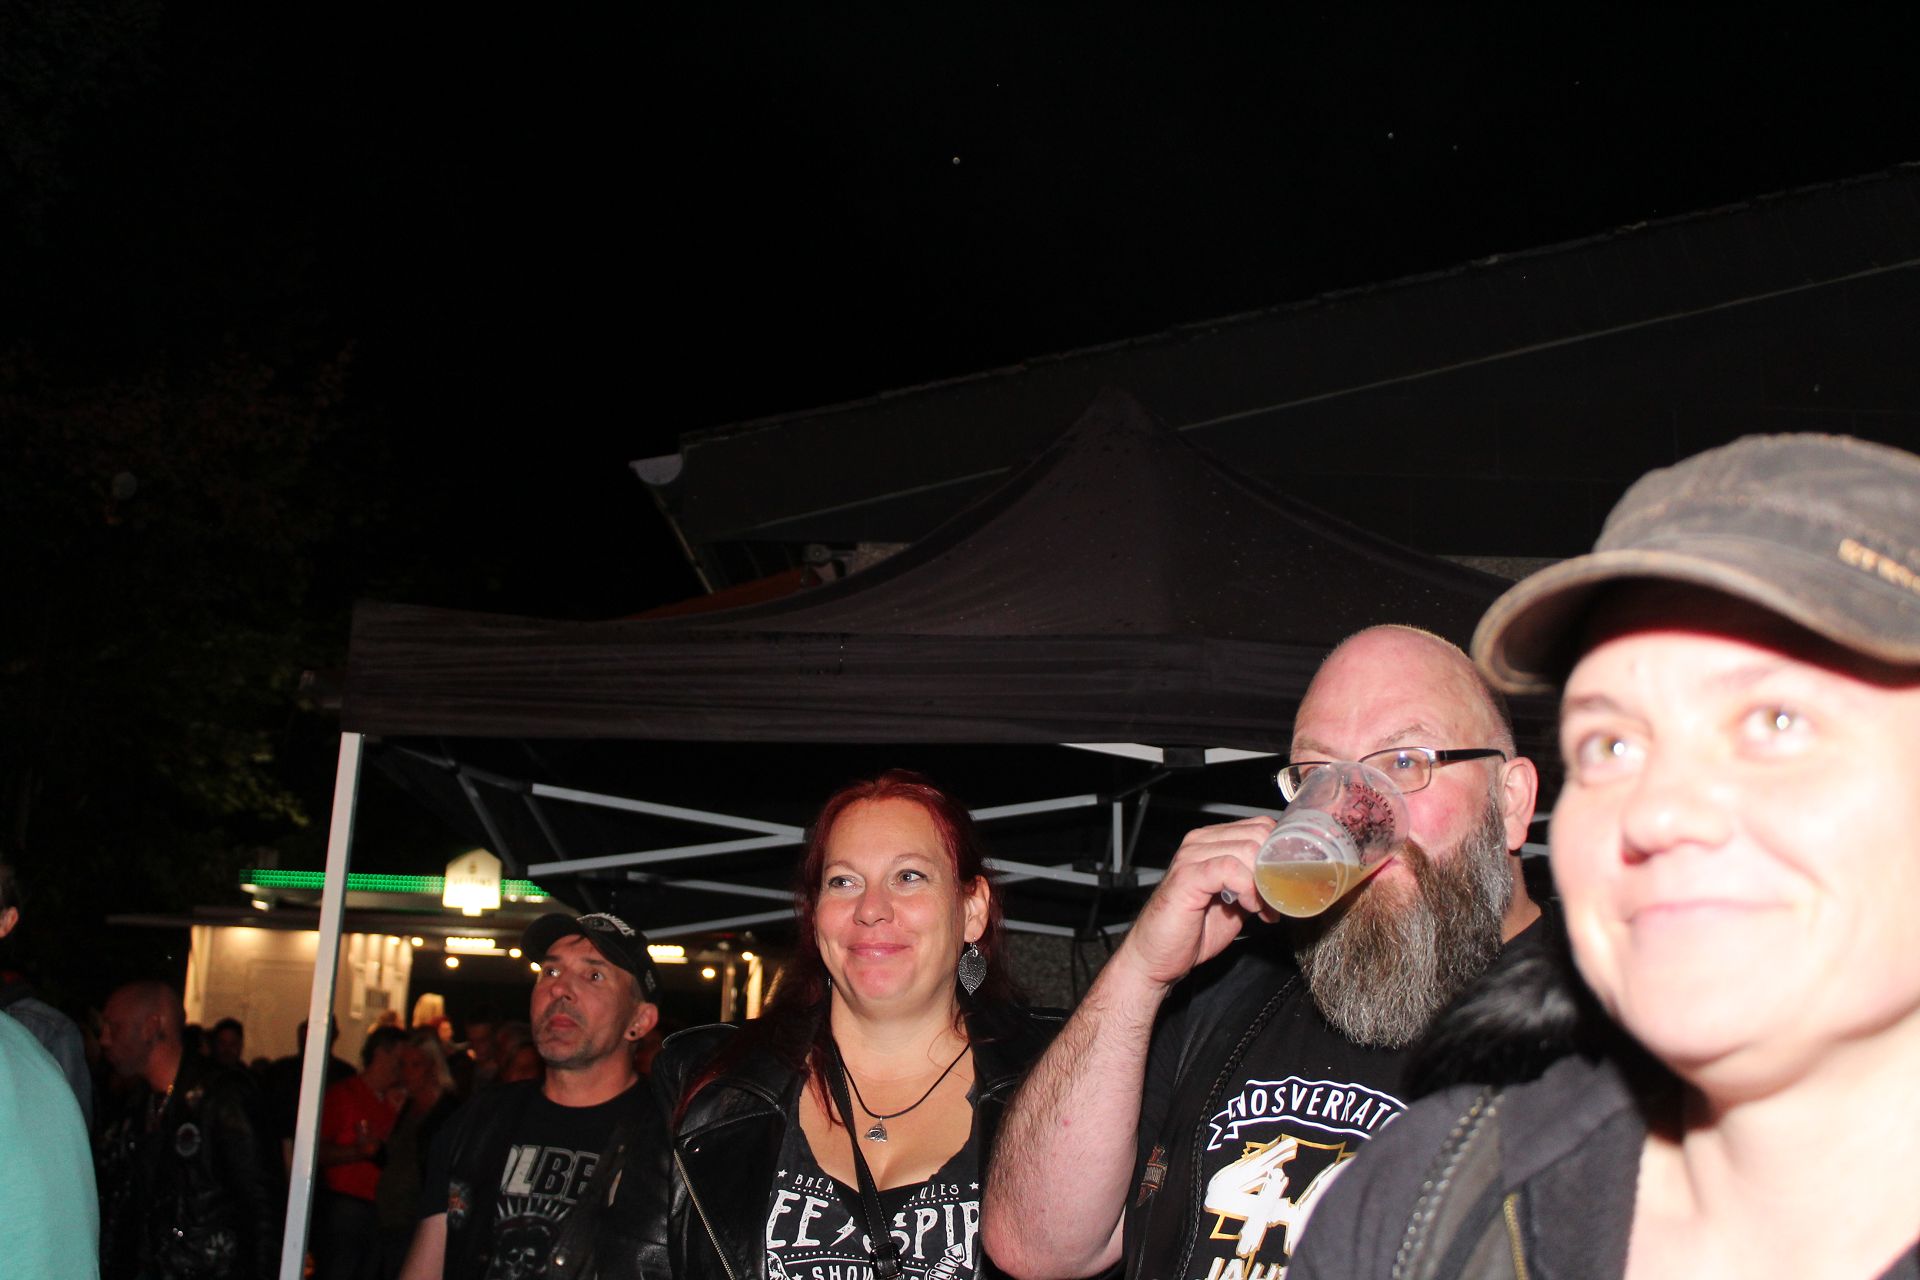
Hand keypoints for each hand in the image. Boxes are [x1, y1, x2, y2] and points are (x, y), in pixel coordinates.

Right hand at [1114, 817, 1279, 991]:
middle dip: (1276, 868)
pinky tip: (1250, 908)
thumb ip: (1254, 884)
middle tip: (1279, 900)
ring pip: (1248, 849)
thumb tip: (1285, 882)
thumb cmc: (1191, 931)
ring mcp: (1191, 857)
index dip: (1281, 853)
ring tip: (1264, 910)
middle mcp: (1200, 843)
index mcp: (1212, 842)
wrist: (1157, 957)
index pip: (1260, 826)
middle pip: (1258, 834)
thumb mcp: (1235, 902)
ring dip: (1265, 883)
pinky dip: (1248, 889)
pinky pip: (1229, 868)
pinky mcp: (1187, 876)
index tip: (1290, 881)